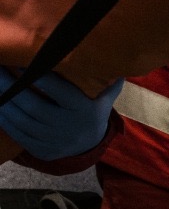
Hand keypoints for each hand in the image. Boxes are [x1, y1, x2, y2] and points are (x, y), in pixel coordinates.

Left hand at [0, 69, 122, 158]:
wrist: (90, 145)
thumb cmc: (92, 111)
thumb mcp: (104, 96)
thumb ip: (107, 78)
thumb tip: (116, 57)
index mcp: (84, 109)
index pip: (57, 89)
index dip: (38, 74)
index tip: (21, 60)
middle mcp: (69, 126)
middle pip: (33, 106)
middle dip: (11, 87)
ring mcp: (55, 141)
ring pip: (23, 121)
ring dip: (4, 102)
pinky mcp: (43, 151)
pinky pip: (19, 135)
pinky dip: (5, 121)